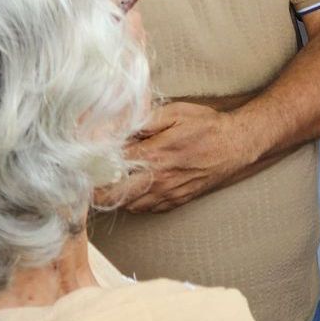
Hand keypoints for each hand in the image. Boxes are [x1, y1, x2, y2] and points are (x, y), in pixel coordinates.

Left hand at [97, 101, 251, 213]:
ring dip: (115, 194)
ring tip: (111, 178)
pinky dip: (134, 199)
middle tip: (89, 175)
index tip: (83, 161)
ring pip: (127, 205)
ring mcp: (167, 194)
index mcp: (154, 156)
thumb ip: (143, 121)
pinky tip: (134, 184)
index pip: (110, 170)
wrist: (236, 146)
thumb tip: (116, 128)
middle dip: (95, 189)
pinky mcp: (175, 201)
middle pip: (112, 197)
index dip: (92, 167)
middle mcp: (158, 180)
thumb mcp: (174, 113)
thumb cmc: (206, 126)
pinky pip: (145, 207)